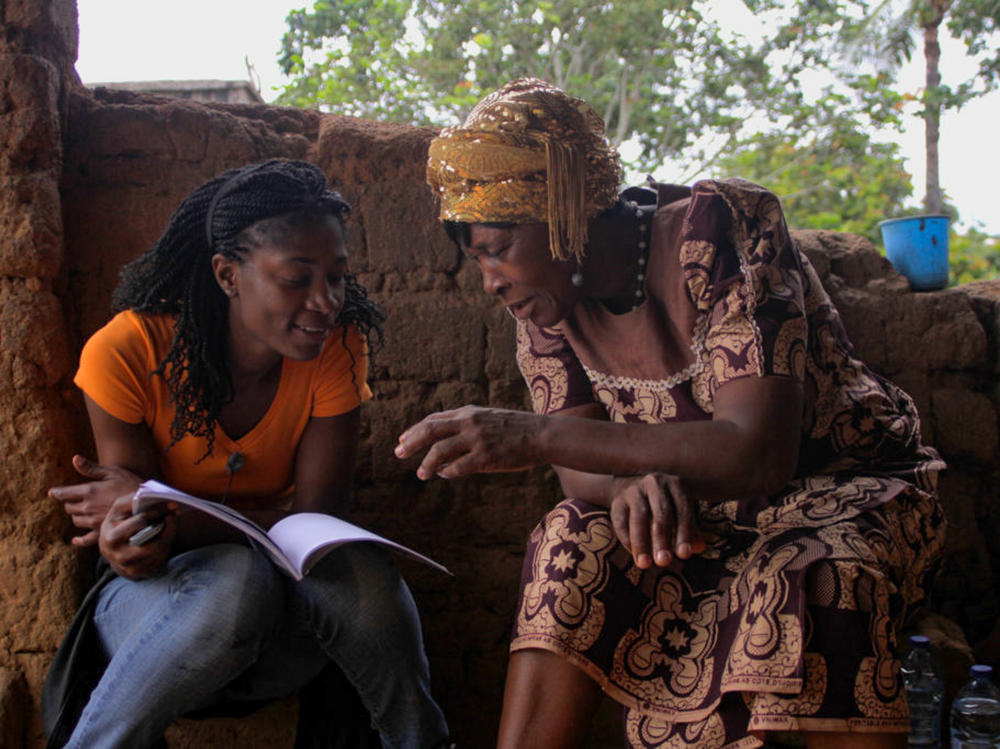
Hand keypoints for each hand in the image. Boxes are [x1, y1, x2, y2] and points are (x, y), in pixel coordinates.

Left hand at [48, 455, 143, 546]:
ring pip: (76, 520)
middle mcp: (88, 507)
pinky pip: (85, 539)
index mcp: (89, 491)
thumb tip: (74, 459)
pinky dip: (79, 540)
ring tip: (85, 512)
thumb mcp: (112, 472)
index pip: (64, 493)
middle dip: (70, 503)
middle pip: (69, 507)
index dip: (57, 492)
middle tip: (77, 500)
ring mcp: (94, 520)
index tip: (53, 493)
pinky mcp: (102, 531)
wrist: (147, 502)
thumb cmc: (130, 483)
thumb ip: (91, 468)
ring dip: (77, 516)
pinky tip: (75, 539)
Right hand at [99, 493, 176, 578]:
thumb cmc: (118, 524)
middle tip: (174, 517)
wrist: (112, 548)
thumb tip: (152, 494)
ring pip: (159, 553)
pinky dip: (165, 550)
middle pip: (154, 544)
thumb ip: (132, 499)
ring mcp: (128, 567)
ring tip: (168, 528)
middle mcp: (118, 555)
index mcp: (110, 536)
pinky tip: (163, 541)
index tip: (170, 505)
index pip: (141, 521)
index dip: (158, 511)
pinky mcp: (137, 574)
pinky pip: (159, 562)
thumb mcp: (119, 509)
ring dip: (168, 539)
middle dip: (168, 529)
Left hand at [395, 405, 543, 479]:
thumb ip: (467, 426)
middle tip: (398, 453)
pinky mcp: (487, 456)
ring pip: (441, 450)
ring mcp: (477, 439)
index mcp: (468, 413)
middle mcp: (469, 423)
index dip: (415, 430)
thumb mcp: (488, 418)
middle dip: (411, 442)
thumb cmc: (515, 429)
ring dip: (427, 463)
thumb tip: (447, 443)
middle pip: (431, 430)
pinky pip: (459, 467)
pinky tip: (444, 475)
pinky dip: (448, 472)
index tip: (403, 439)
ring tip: (421, 474)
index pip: (434, 419)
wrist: (541, 434)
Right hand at [609, 473, 705, 569]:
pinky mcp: (617, 501)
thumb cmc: (661, 503)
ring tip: (645, 564)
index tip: (684, 554)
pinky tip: (633, 554)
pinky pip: (621, 521)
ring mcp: (633, 490)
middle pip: (660, 514)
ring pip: (638, 518)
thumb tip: (700, 548)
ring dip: (642, 543)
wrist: (629, 486)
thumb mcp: (678, 510)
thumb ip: (690, 529)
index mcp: (674, 485)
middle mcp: (654, 483)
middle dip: (662, 540)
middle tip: (664, 562)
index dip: (685, 532)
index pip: (682, 510)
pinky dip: (627, 539)